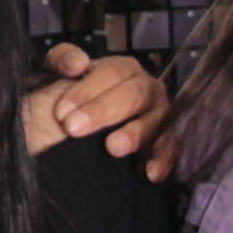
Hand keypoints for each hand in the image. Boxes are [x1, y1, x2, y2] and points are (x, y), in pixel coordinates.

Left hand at [29, 43, 175, 179]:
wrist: (95, 126)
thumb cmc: (80, 97)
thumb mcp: (66, 72)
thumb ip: (63, 59)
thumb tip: (77, 64)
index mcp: (124, 69)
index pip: (110, 73)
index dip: (86, 90)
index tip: (61, 112)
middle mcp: (147, 88)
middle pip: (131, 95)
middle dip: (102, 111)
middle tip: (73, 128)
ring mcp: (161, 115)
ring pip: (155, 120)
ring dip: (135, 134)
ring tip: (113, 147)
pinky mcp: (168, 141)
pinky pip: (171, 149)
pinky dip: (162, 160)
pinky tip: (150, 174)